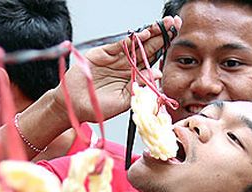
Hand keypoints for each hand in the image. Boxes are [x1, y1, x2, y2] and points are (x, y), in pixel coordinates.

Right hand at [54, 15, 181, 122]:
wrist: (75, 106)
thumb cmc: (98, 107)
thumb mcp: (125, 100)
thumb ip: (140, 86)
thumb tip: (157, 72)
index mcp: (134, 78)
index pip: (153, 60)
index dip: (164, 49)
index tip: (176, 38)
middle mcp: (127, 66)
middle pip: (147, 48)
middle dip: (161, 35)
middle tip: (174, 23)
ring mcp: (115, 59)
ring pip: (136, 44)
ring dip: (150, 34)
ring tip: (163, 25)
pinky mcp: (103, 54)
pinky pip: (119, 45)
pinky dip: (130, 40)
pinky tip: (143, 34)